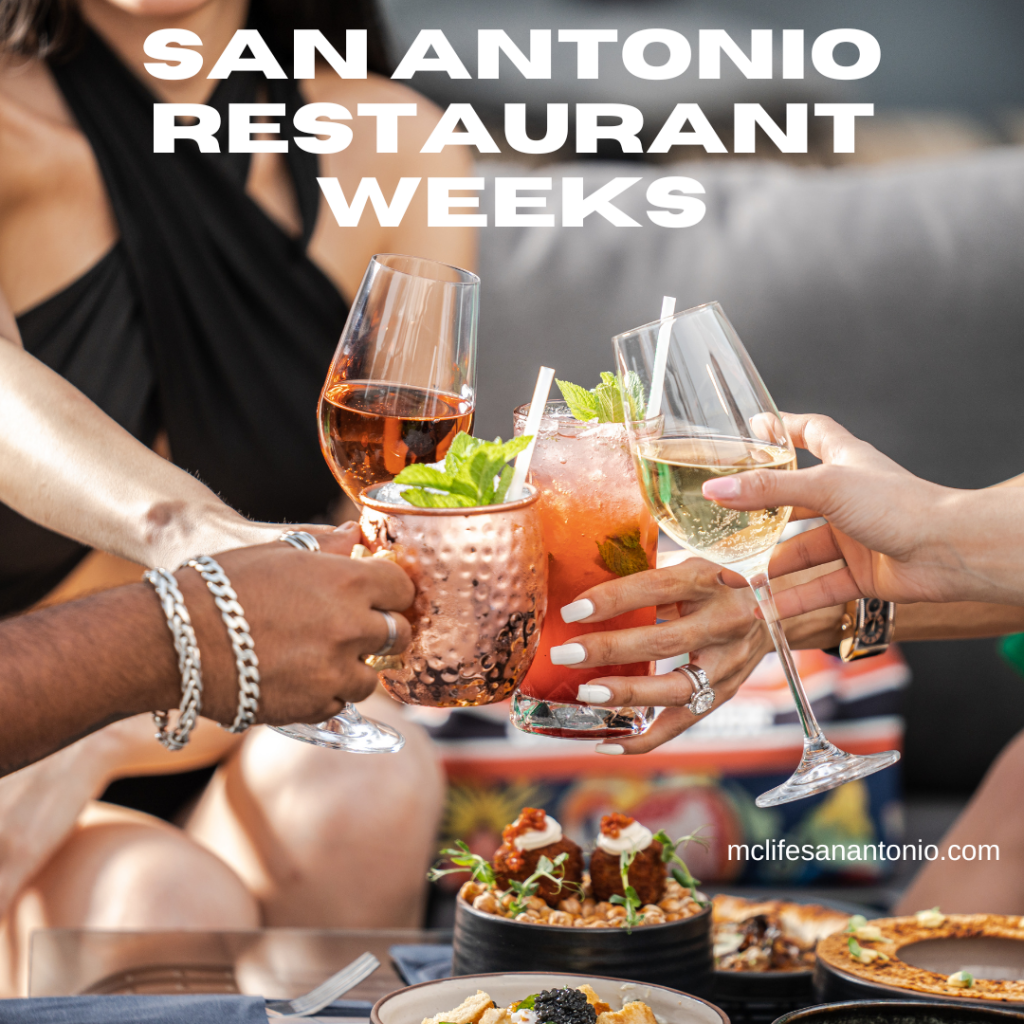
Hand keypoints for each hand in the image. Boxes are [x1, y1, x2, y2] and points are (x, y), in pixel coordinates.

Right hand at [180, 523, 414, 725]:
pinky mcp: (314, 706)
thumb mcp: (276, 551)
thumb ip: (326, 547)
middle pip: (398, 635)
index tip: (382, 596)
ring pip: (371, 677)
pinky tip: (298, 678)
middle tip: (358, 630)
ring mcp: (335, 670)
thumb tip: (355, 535)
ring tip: (320, 658)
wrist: (175, 641)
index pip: (402, 587)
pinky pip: (338, 703)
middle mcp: (350, 626)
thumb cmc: (219, 587)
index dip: (392, 591)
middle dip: (383, 632)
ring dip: (353, 668)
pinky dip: (325, 694)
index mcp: (347, 581)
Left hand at [548, 559, 774, 752]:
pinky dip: (644, 739)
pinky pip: (682, 723)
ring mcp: (728, 663)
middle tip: (566, 654)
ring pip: (676, 688)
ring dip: (628, 694)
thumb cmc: (715, 584)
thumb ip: (647, 575)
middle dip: (610, 649)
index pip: (656, 588)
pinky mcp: (724, 693)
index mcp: (708, 580)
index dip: (614, 599)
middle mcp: (724, 622)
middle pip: (663, 642)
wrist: (777, 609)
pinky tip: (608, 744)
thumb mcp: (689, 566)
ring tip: (586, 693)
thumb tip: (584, 581)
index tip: (574, 611)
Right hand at [703, 413, 1023, 614]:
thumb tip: (715, 490)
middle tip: (723, 521)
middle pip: (794, 500)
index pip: (810, 432)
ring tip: (733, 576)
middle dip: (760, 513)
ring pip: (802, 549)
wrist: (949, 551)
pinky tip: (767, 608)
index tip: (752, 432)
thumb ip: (768, 490)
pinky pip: (820, 586)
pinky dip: (794, 599)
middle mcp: (847, 496)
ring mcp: (854, 535)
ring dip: (770, 564)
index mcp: (844, 460)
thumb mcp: (825, 486)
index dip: (782, 430)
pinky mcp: (861, 572)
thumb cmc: (898, 504)